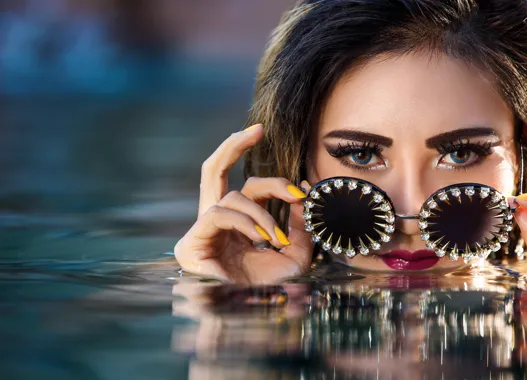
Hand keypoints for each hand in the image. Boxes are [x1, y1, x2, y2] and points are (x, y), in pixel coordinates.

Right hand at [174, 124, 313, 283]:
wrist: (249, 316)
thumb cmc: (268, 289)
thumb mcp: (294, 252)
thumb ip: (298, 223)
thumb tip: (303, 190)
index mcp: (235, 222)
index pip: (241, 184)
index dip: (267, 173)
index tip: (290, 169)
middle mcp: (214, 221)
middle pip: (212, 170)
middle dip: (232, 145)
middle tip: (256, 129)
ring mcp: (200, 230)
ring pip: (231, 197)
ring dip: (261, 214)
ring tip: (276, 240)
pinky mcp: (191, 242)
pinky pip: (219, 213)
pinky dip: (247, 222)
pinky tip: (263, 239)